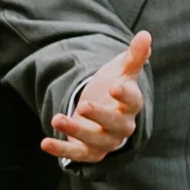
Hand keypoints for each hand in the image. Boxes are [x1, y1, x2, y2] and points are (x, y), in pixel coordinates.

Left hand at [42, 23, 151, 165]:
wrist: (105, 116)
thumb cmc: (115, 90)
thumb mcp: (122, 72)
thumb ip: (133, 57)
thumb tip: (145, 34)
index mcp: (131, 107)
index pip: (133, 102)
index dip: (126, 95)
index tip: (115, 86)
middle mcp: (121, 127)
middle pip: (116, 125)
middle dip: (100, 116)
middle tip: (84, 105)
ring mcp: (105, 141)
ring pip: (95, 142)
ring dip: (76, 132)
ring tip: (56, 118)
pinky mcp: (88, 151)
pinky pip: (77, 155)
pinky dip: (62, 150)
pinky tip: (44, 143)